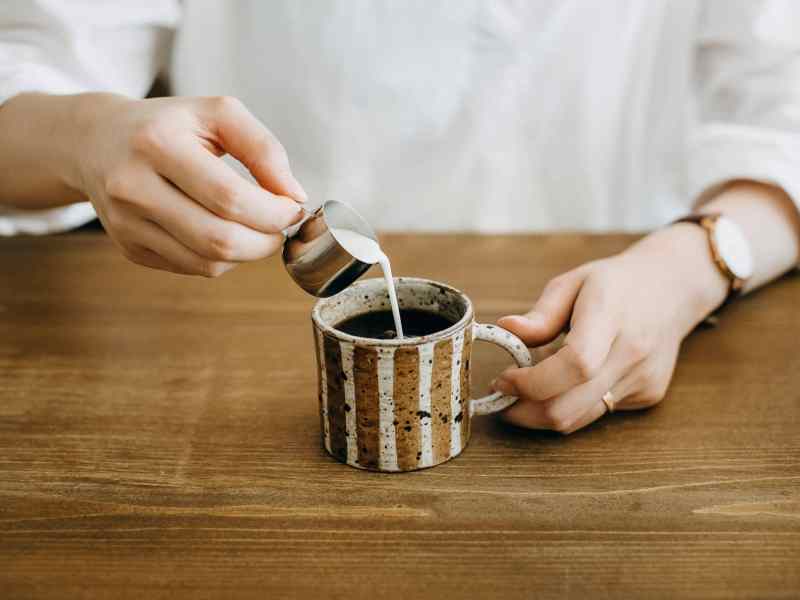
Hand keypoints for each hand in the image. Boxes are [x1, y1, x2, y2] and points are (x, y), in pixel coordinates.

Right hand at [74, 93, 306, 275]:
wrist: (97, 141)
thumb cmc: (168, 125)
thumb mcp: (217, 114)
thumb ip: (263, 148)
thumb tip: (294, 194)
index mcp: (157, 144)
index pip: (230, 197)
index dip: (273, 212)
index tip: (292, 207)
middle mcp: (134, 187)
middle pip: (220, 239)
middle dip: (266, 240)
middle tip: (280, 226)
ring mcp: (127, 223)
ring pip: (208, 262)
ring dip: (248, 253)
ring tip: (257, 230)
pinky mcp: (129, 247)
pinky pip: (193, 268)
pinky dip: (223, 258)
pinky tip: (225, 233)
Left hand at [491, 224, 728, 433]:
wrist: (672, 289)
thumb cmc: (615, 283)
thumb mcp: (572, 283)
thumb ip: (540, 314)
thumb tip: (505, 329)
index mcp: (611, 317)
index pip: (574, 365)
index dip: (531, 382)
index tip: (503, 379)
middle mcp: (631, 353)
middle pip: (570, 407)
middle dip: (525, 411)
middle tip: (502, 394)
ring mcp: (643, 379)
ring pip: (580, 419)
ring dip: (542, 413)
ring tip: (527, 389)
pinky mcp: (648, 396)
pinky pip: (597, 412)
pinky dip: (571, 404)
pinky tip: (567, 381)